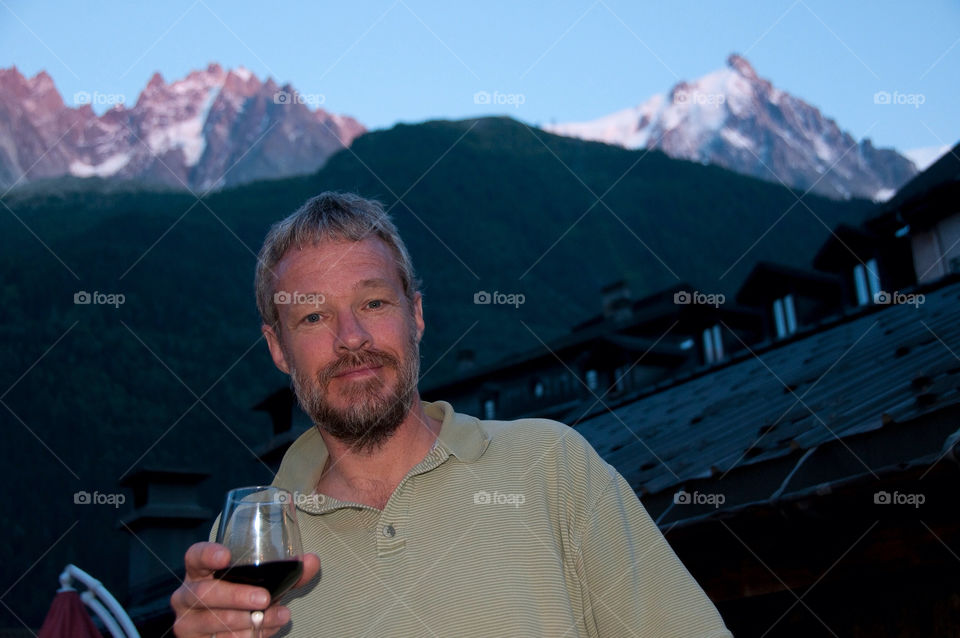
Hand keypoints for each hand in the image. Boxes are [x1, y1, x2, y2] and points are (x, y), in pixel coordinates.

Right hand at [171, 542, 319, 636]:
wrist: (226, 632)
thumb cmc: (242, 599)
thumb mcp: (262, 583)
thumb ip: (287, 572)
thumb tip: (311, 561)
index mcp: (201, 572)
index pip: (195, 557)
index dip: (207, 555)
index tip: (226, 556)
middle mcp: (188, 596)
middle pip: (204, 593)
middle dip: (236, 595)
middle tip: (264, 598)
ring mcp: (189, 622)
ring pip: (212, 622)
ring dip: (246, 621)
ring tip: (273, 616)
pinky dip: (246, 637)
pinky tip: (263, 632)